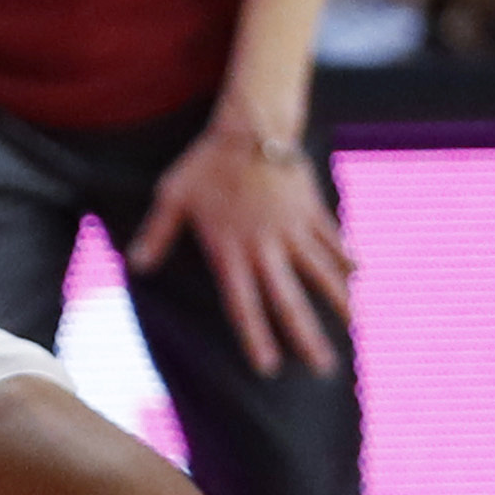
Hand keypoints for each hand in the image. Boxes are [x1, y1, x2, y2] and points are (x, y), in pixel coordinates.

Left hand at [129, 114, 351, 377]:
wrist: (251, 125)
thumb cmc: (205, 162)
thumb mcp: (173, 196)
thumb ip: (157, 233)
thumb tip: (136, 266)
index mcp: (231, 249)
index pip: (243, 303)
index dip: (256, 337)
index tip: (269, 367)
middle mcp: (266, 246)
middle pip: (289, 300)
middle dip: (307, 337)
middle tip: (325, 369)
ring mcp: (293, 229)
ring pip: (320, 273)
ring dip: (337, 301)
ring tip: (353, 328)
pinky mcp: (311, 210)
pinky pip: (331, 239)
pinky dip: (344, 257)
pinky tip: (358, 276)